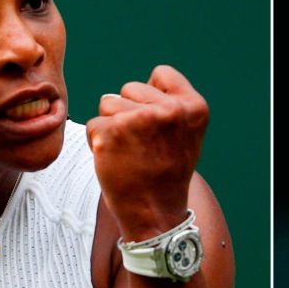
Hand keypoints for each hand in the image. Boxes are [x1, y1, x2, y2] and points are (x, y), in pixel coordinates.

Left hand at [86, 65, 207, 239]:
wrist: (155, 214)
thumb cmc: (166, 172)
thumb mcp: (185, 134)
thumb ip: (170, 105)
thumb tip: (132, 88)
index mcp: (194, 107)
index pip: (161, 73)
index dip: (152, 96)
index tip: (157, 126)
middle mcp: (170, 110)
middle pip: (129, 88)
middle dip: (129, 111)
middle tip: (142, 145)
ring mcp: (140, 119)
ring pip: (108, 103)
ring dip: (111, 126)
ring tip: (129, 152)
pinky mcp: (111, 132)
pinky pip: (94, 124)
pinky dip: (97, 142)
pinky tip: (115, 160)